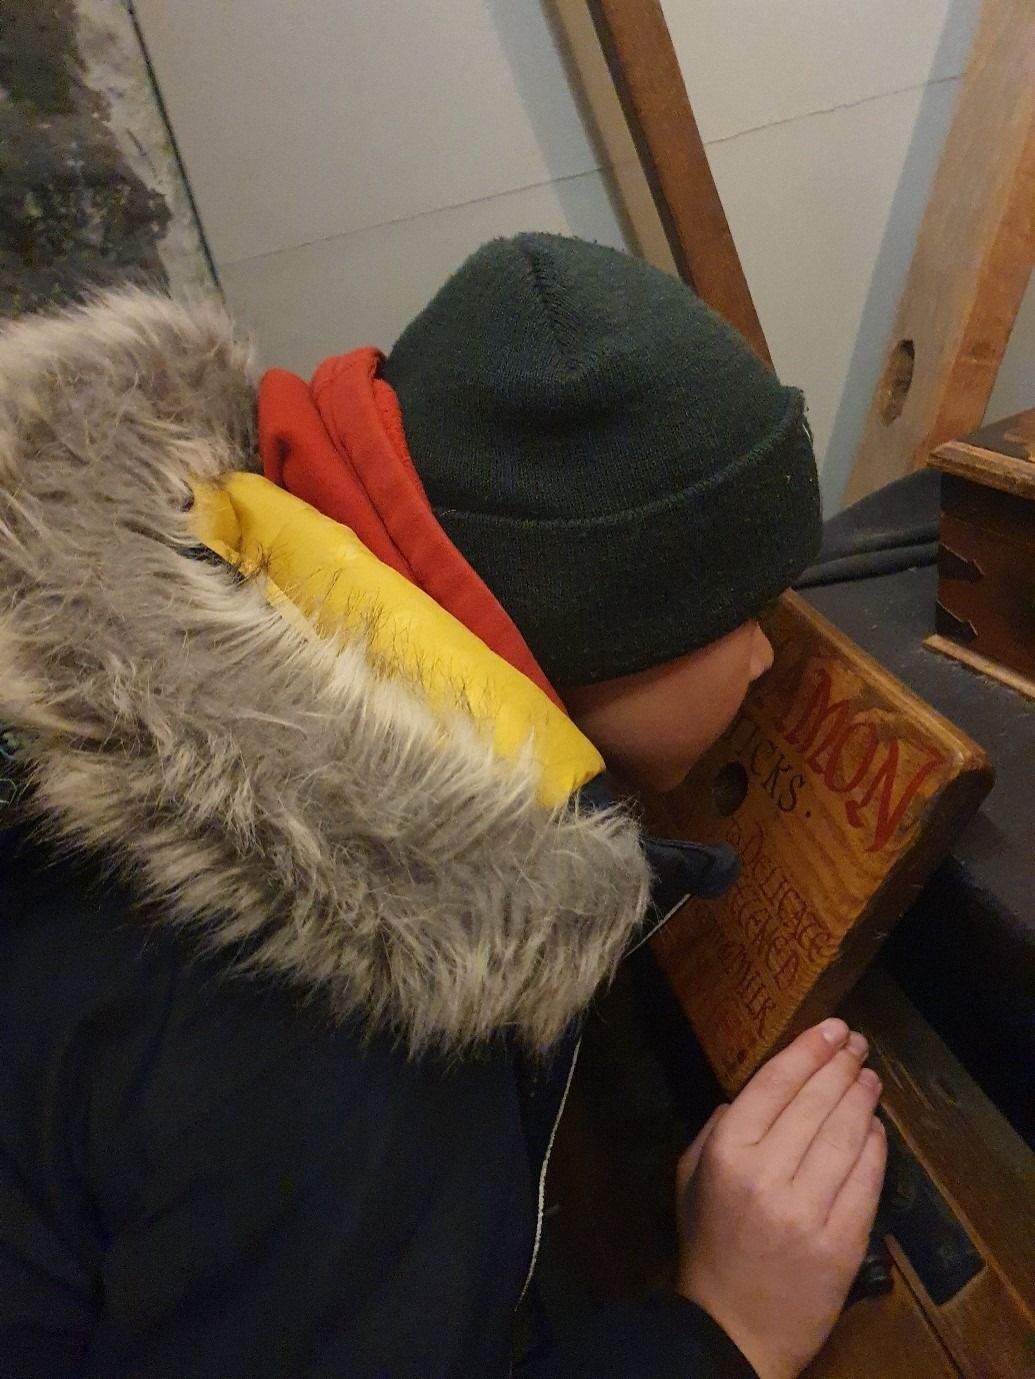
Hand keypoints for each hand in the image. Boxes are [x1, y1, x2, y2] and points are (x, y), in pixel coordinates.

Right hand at [675, 1019, 886, 1378]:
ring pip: (846, 1136)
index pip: (775, 1084)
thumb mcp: (691, 1176)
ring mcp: (807, 1211)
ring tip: (870, 1076)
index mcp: (727, 1153)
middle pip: (816, 1103)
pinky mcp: (841, 1243)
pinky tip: (877, 1127)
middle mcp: (766, 1175)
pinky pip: (866, 1181)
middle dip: (841, 1065)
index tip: (832, 1028)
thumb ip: (716, 1128)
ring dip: (863, 1099)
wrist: (733, 1328)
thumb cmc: (709, 1244)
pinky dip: (876, 1147)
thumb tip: (750, 1091)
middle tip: (857, 1043)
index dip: (808, 1050)